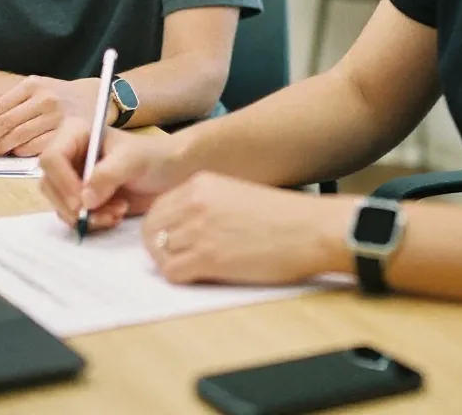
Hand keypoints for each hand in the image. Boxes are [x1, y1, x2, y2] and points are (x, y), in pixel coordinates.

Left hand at [0, 76, 106, 157]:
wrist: (97, 97)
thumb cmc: (61, 96)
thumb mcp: (38, 89)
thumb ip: (13, 103)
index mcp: (33, 85)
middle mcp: (45, 99)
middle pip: (6, 125)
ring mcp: (57, 117)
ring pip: (19, 139)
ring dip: (2, 149)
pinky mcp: (67, 132)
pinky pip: (36, 148)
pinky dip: (22, 153)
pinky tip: (17, 153)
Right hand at [40, 117, 180, 230]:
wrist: (171, 173)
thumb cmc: (154, 157)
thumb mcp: (133, 160)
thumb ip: (108, 174)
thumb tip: (85, 199)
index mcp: (76, 134)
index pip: (51, 158)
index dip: (63, 182)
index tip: (83, 202)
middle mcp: (70, 156)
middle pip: (49, 185)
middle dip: (75, 205)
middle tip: (105, 212)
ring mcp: (74, 179)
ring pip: (60, 205)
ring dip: (87, 216)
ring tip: (118, 212)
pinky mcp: (82, 200)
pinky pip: (73, 217)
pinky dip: (93, 222)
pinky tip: (116, 215)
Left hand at [144, 172, 356, 285]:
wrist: (310, 229)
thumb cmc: (282, 217)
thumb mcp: (236, 194)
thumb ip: (205, 205)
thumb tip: (179, 229)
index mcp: (202, 183)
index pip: (158, 208)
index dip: (161, 229)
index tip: (171, 241)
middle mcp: (194, 202)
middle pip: (152, 230)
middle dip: (158, 248)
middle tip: (176, 259)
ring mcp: (199, 229)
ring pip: (159, 253)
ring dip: (172, 264)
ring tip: (195, 268)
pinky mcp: (207, 258)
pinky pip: (172, 272)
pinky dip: (181, 278)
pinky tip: (203, 275)